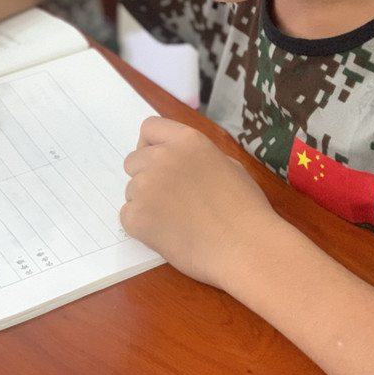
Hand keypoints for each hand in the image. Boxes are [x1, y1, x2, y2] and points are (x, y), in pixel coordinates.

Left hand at [121, 116, 279, 288]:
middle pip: (134, 160)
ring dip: (146, 202)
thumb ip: (196, 156)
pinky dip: (142, 225)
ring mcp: (146, 186)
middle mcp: (162, 157)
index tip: (157, 160)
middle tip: (169, 197)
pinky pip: (128, 216)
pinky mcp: (137, 217)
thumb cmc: (245, 208)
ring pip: (131, 190)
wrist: (245, 247)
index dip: (151, 144)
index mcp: (186, 140)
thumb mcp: (228, 165)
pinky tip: (167, 233)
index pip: (149, 128)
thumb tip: (180, 160)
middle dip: (146, 176)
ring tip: (176, 220)